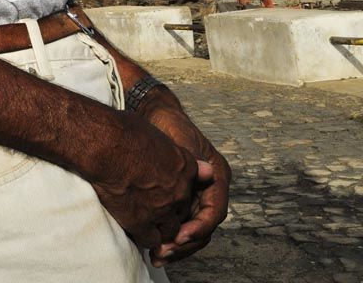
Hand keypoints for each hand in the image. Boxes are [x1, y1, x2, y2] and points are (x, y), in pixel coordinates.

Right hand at [87, 113, 202, 248]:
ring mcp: (163, 209)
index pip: (188, 188)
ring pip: (170, 230)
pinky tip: (132, 228)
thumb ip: (171, 150)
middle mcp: (179, 190)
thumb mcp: (154, 133)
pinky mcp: (142, 222)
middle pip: (180, 210)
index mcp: (184, 166)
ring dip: (159, 228)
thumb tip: (174, 153)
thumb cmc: (121, 132)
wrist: (104, 145)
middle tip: (148, 206)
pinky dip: (143, 237)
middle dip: (168, 211)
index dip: (173, 191)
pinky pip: (150, 240)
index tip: (159, 189)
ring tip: (141, 221)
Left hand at [138, 90, 230, 265]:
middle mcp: (211, 188)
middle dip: (185, 243)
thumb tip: (197, 175)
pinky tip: (154, 246)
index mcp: (217, 175)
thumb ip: (188, 160)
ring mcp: (197, 195)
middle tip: (162, 253)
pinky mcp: (182, 199)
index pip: (214, 211)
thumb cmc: (167, 124)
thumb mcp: (179, 141)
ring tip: (157, 255)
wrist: (154, 113)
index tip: (179, 236)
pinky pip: (181, 224)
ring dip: (177, 245)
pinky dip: (170, 236)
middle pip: (204, 227)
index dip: (198, 226)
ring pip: (193, 230)